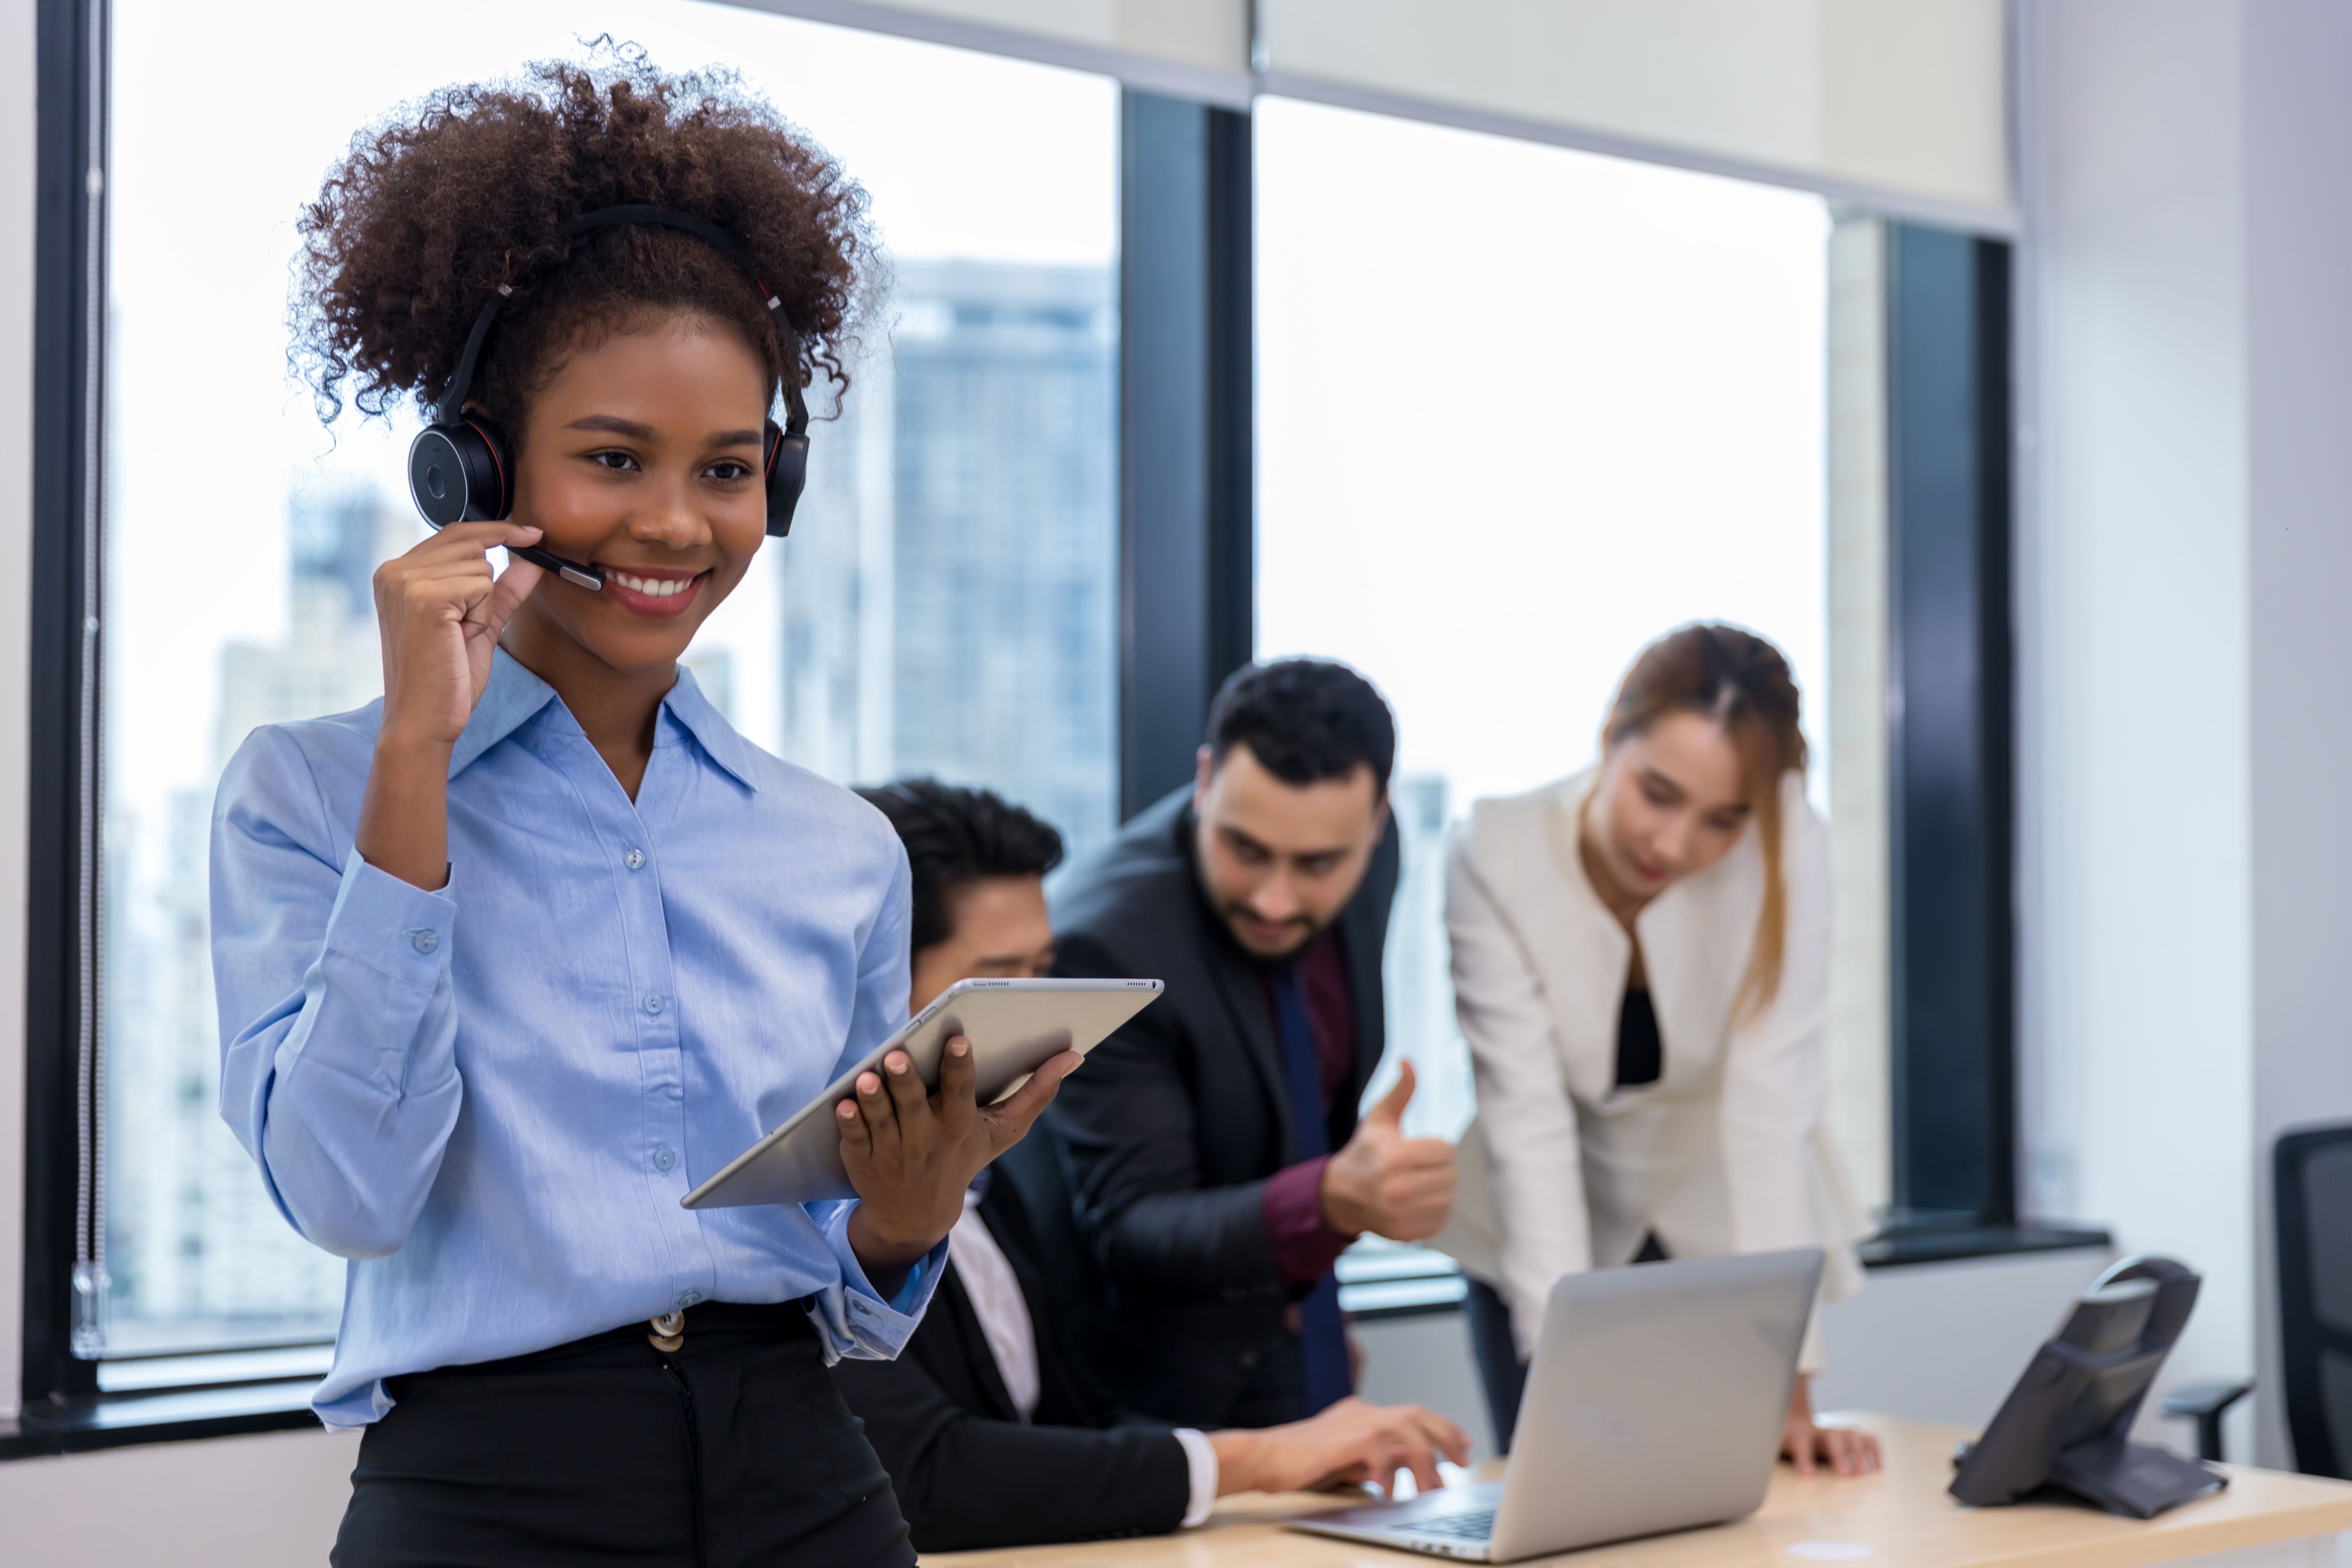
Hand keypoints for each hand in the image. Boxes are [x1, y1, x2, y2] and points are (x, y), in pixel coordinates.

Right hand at [357, 523, 544, 890]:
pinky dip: (481, 616)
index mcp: (396, 574)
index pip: (455, 533)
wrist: (423, 721)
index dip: (496, 531)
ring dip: (481, 606)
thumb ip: (504, 590)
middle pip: (471, 543)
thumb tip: (534, 559)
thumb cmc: (444, 680)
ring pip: (481, 566)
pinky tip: (457, 639)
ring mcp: (405, 581)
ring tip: (455, 638)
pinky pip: (482, 586)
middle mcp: (393, 570)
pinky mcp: (424, 597)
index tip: (532, 534)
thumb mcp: (479, 625)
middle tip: (463, 629)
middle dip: (485, 586)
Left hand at [840, 1037, 1081, 1287]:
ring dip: (874, 1099)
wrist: (916, 1215)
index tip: (957, 1040)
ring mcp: (892, 1152)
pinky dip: (849, 1123)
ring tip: (867, 1077)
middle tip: (898, 1055)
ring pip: (881, 1121)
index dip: (958, 1067)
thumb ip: (1037, 1093)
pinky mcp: (862, 1159)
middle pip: (915, 1107)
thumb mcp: (1003, 1132)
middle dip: (907, 1082)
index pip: (961, 1093)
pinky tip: (842, 1102)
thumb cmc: (964, 1157)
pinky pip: (853, 1138)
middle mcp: (926, 1141)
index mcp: (960, 1127)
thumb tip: (1074, 1055)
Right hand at [1211, 1397, 1471, 1498]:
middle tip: (1463, 1461)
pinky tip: (1388, 1491)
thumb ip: (1378, 1459)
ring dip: (1425, 1459)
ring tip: (1430, 1487)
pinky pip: (1380, 1452)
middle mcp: (1363, 1412)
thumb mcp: (1348, 1460)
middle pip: (1417, 1414)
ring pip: (1406, 1429)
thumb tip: (1411, 1467)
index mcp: (1363, 1414)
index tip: (1462, 1445)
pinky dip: (1390, 1472)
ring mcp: (1354, 1422)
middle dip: (1445, 1436)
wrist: (1264, 1455)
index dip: (1442, 1428)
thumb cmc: (1300, 1462)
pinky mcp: (1345, 1438)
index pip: (1413, 1414)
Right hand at [1319, 1063, 1456, 1240]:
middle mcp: (1396, 1188)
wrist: (1341, 1196)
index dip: (1435, 1147)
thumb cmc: (1366, 1151)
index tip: (1418, 1149)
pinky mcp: (1404, 1234)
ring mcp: (1400, 1214)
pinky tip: (1414, 1203)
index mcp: (1394, 1156)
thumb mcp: (1379, 1119)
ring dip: (1437, 1190)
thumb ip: (1400, 1092)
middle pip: (1450, 1176)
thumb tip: (1408, 1061)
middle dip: (1438, 1169)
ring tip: (1417, 1185)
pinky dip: (1432, 1211)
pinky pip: (1440, 1220)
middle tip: (1418, 1168)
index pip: (1446, 1151)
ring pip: (1448, 1199)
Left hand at [1782, 1378, 1880, 1476]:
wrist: (1796, 1423)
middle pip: (1832, 1436)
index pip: (1800, 1441)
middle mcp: (1821, 1431)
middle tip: (1844, 1475)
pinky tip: (1877, 1468)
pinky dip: (1875, 1451)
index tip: (1808, 1474)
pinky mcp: (1852, 1437)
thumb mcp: (1779, 1447)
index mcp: (1799, 1434)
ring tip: (1863, 1473)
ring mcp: (1838, 1432)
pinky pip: (1867, 1439)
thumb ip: (1790, 1458)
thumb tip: (1806, 1475)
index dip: (1804, 1457)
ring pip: (1852, 1435)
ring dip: (1859, 1453)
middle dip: (1839, 1454)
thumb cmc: (1790, 1440)